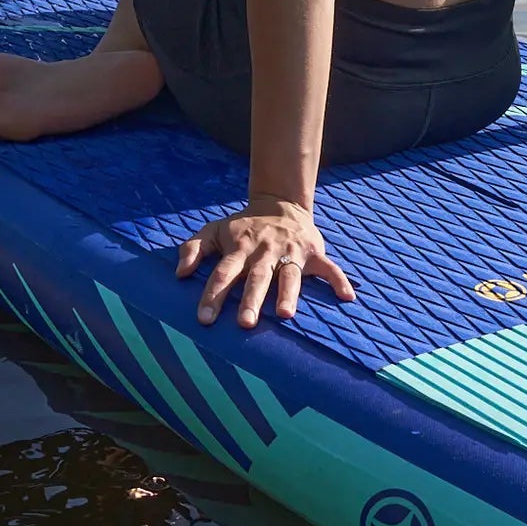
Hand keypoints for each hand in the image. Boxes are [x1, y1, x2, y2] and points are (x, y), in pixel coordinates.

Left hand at [176, 195, 355, 328]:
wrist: (280, 202)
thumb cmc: (243, 225)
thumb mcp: (214, 229)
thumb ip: (193, 248)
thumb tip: (179, 274)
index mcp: (240, 248)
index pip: (224, 273)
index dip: (213, 295)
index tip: (204, 319)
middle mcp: (265, 252)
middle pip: (257, 278)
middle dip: (252, 300)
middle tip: (245, 323)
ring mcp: (291, 252)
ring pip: (290, 276)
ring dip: (289, 294)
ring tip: (286, 314)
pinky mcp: (313, 252)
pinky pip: (329, 268)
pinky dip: (339, 280)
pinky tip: (347, 297)